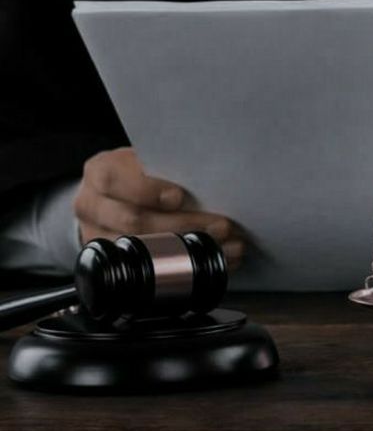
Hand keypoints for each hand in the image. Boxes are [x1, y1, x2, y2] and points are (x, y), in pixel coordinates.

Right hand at [73, 147, 246, 267]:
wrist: (114, 196)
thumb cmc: (139, 174)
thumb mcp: (148, 161)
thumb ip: (168, 169)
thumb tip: (209, 182)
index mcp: (101, 172)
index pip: (115, 180)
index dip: (148, 190)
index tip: (177, 197)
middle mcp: (92, 205)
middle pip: (133, 220)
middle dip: (182, 224)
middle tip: (219, 225)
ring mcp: (98, 237)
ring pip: (141, 249)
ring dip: (188, 249)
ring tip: (222, 245)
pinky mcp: (110, 262)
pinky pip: (146, 268)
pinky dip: (186, 263)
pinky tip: (212, 260)